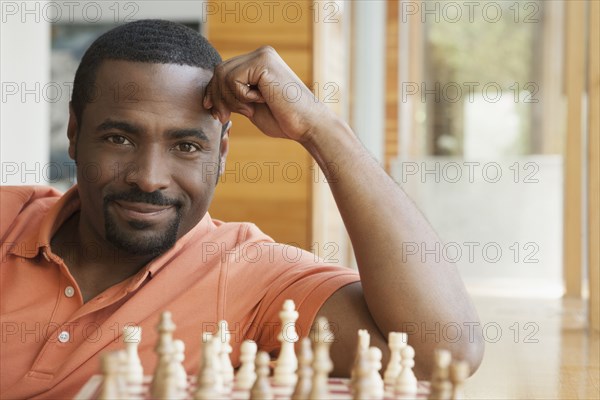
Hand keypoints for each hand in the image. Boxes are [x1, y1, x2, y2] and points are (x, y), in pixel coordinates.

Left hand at [203, 46, 330, 142]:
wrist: (307, 125)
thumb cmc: (284, 120)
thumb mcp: (250, 106)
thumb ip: (234, 96)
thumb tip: (210, 94)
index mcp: (259, 62)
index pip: (224, 70)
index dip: (213, 91)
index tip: (212, 110)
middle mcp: (261, 54)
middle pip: (220, 71)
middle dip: (217, 97)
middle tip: (223, 117)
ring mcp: (262, 55)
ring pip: (223, 75)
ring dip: (230, 100)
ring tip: (249, 110)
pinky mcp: (263, 62)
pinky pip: (233, 79)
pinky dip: (241, 97)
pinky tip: (261, 101)